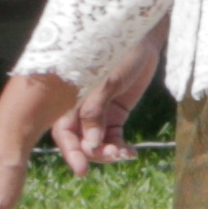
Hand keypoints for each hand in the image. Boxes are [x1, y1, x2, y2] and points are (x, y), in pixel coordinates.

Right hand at [47, 42, 154, 171]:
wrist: (143, 38)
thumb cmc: (120, 52)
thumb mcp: (108, 81)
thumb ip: (96, 110)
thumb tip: (90, 144)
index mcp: (71, 99)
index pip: (64, 133)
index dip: (71, 152)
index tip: (82, 170)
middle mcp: (81, 109)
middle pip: (81, 141)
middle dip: (94, 154)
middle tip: (113, 156)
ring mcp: (98, 113)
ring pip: (97, 142)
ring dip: (108, 152)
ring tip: (125, 154)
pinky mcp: (115, 113)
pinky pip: (113, 136)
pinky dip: (120, 146)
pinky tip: (131, 153)